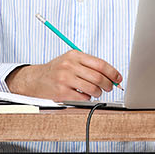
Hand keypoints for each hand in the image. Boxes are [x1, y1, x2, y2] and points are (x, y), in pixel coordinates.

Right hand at [5, 50, 122, 100]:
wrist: (35, 79)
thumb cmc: (56, 70)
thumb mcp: (71, 60)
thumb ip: (89, 65)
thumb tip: (111, 75)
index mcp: (74, 55)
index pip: (100, 64)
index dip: (112, 72)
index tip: (118, 79)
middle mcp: (69, 65)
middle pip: (98, 77)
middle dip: (108, 85)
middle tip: (109, 88)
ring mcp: (65, 79)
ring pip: (92, 88)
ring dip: (98, 93)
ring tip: (96, 92)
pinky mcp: (62, 92)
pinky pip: (83, 97)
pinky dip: (88, 98)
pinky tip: (83, 95)